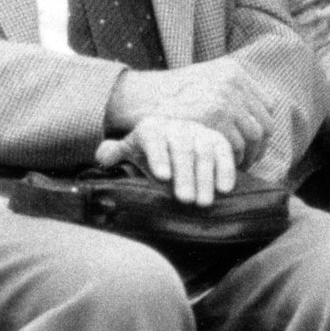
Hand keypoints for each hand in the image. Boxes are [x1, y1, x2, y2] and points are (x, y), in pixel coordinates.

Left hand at [96, 118, 237, 206]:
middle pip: (182, 148)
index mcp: (150, 129)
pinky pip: (224, 152)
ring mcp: (198, 132)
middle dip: (185, 175)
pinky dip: (226, 169)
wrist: (171, 145)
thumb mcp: (128, 152)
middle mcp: (176, 127)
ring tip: (203, 203)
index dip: (158, 156)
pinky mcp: (217, 140)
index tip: (161, 178)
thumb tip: (103, 156)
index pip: (153, 138)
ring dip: (205, 178)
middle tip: (185, 201)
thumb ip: (114, 154)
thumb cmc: (145, 156)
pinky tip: (225, 190)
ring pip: (204, 152)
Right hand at [107, 61, 268, 164]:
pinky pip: (236, 145)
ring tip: (240, 166)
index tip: (258, 141)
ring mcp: (224, 98)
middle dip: (261, 145)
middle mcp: (232, 82)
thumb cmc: (171, 95)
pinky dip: (234, 160)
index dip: (264, 125)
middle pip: (265, 120)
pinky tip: (225, 169)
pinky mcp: (214, 117)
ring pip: (254, 135)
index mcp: (233, 71)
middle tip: (252, 159)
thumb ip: (230, 89)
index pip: (268, 102)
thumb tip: (266, 106)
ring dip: (251, 155)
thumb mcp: (204, 79)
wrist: (141, 97)